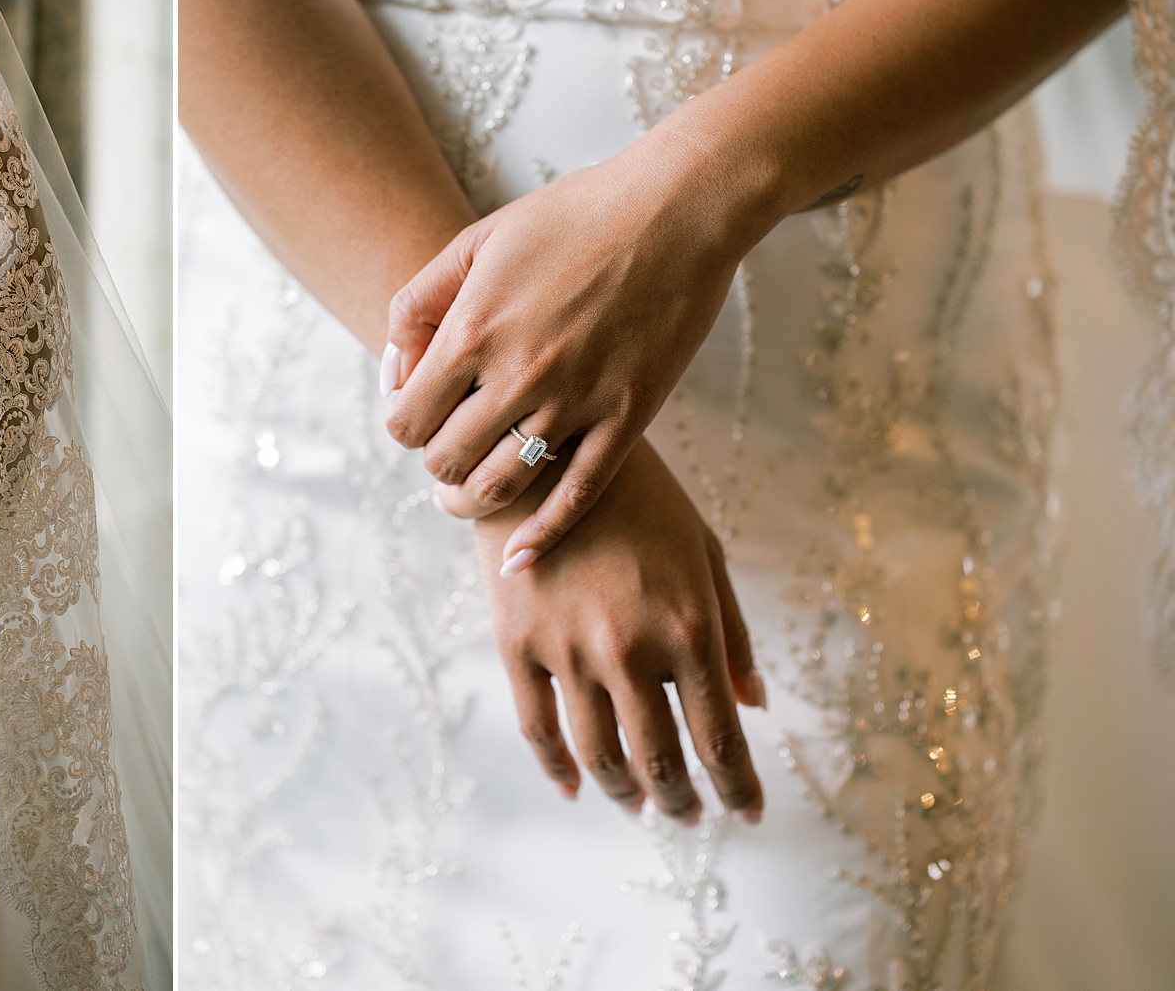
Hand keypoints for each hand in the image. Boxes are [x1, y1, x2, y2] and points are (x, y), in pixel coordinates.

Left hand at [384, 134, 757, 566]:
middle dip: (434, 464)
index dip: (403, 425)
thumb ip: (419, 304)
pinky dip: (540, 536)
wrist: (675, 211)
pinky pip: (576, 496)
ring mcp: (576, 402)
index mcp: (472, 331)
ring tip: (466, 495)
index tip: (419, 414)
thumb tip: (394, 369)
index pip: (405, 421)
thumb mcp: (475, 241)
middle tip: (446, 449)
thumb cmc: (570, 217)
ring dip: (470, 501)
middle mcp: (518, 375)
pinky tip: (517, 559)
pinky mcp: (627, 418)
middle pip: (444, 462)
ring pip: (498, 488)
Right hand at [450, 437, 767, 823]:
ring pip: (600, 755)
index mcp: (688, 627)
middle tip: (689, 815)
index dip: (739, 788)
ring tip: (641, 805)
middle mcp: (629, 649)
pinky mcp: (517, 643)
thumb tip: (752, 703)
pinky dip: (559, 768)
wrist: (543, 454)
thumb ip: (730, 632)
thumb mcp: (702, 552)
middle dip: (683, 801)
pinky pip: (538, 727)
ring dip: (626, 793)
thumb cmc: (638, 498)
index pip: (721, 740)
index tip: (749, 813)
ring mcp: (568, 651)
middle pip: (661, 759)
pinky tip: (576, 787)